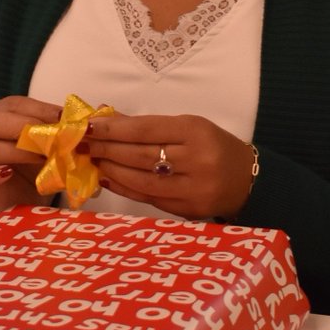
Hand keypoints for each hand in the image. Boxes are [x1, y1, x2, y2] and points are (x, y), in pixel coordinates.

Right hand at [0, 95, 61, 213]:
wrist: (30, 198)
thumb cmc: (38, 165)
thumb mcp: (51, 144)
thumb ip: (59, 131)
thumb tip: (81, 121)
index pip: (12, 104)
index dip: (38, 109)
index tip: (64, 118)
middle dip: (24, 127)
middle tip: (52, 137)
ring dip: (16, 151)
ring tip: (42, 158)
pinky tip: (8, 174)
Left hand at [84, 111, 255, 219]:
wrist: (246, 180)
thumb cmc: (212, 146)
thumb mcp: (188, 126)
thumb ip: (150, 125)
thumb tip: (108, 119)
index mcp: (195, 131)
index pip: (146, 129)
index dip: (114, 129)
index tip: (90, 126)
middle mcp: (196, 159)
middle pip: (141, 155)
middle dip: (107, 149)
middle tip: (83, 145)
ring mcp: (192, 188)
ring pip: (142, 179)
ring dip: (112, 170)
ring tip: (93, 161)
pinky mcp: (187, 209)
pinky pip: (148, 198)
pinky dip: (125, 188)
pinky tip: (108, 179)